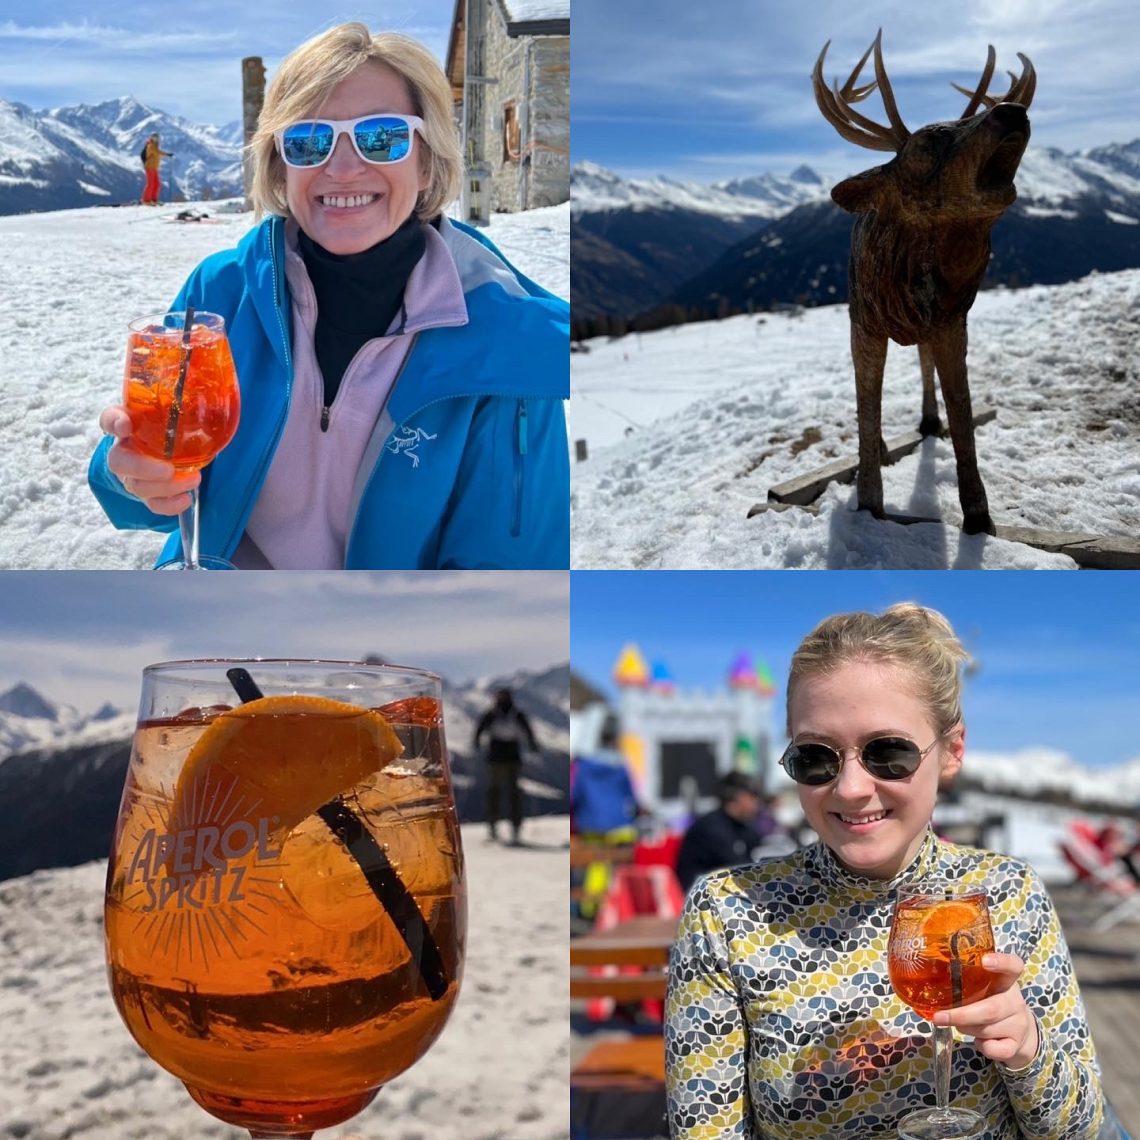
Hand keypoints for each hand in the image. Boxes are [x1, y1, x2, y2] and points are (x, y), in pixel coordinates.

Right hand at [99, 404, 199, 514]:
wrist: (175, 448)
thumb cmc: (173, 425)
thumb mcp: (176, 409)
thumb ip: (184, 398)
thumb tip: (209, 370)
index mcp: (128, 425)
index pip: (110, 419)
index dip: (113, 422)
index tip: (126, 424)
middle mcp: (125, 450)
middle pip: (119, 462)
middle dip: (142, 468)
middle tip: (168, 469)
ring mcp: (133, 475)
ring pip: (137, 487)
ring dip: (165, 487)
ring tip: (194, 480)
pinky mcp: (148, 493)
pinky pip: (152, 504)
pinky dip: (169, 505)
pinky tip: (186, 499)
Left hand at [933, 953, 1039, 1069]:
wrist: (1021, 1034)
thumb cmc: (992, 1002)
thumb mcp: (985, 987)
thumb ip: (967, 980)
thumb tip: (929, 978)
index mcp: (1007, 981)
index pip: (1013, 965)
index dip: (1001, 962)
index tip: (984, 961)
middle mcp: (1015, 1001)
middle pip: (991, 1008)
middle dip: (961, 1015)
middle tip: (938, 1017)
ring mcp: (1019, 1024)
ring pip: (988, 1029)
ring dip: (966, 1028)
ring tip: (958, 1024)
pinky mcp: (1017, 1045)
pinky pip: (995, 1049)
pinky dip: (982, 1047)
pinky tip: (978, 1041)